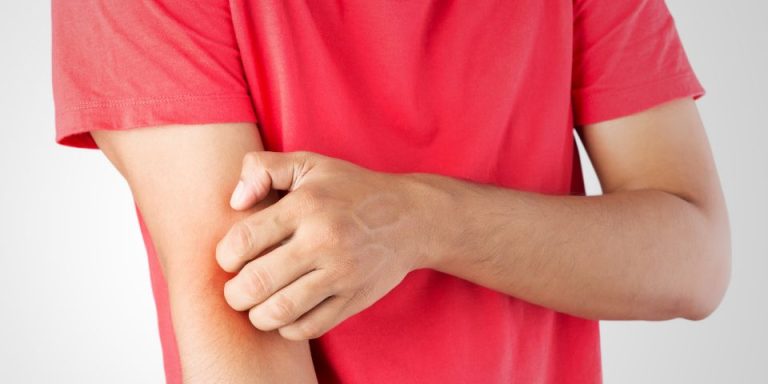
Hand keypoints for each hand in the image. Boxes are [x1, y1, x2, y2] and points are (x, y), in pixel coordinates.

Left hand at [215, 151, 441, 339]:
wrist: (412, 217)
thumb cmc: (351, 189)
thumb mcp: (309, 164)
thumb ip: (263, 168)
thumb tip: (235, 202)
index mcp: (307, 205)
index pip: (244, 240)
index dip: (225, 256)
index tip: (231, 258)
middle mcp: (324, 240)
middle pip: (256, 282)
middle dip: (235, 293)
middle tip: (238, 289)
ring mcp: (342, 273)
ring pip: (281, 311)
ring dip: (257, 315)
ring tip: (257, 305)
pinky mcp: (355, 298)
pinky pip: (310, 326)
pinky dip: (288, 327)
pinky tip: (286, 312)